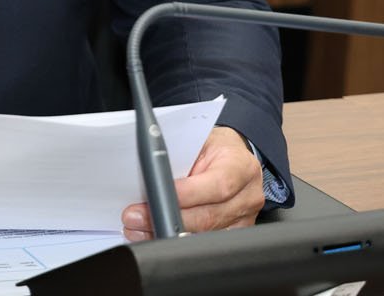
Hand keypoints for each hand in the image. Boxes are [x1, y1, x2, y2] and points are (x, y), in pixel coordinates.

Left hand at [120, 127, 264, 240]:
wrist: (233, 156)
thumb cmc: (215, 147)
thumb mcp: (199, 142)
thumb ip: (182, 159)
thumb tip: (152, 178)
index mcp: (241, 167)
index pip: (217, 186)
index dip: (187, 195)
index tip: (157, 197)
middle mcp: (247, 196)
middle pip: (208, 217)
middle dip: (168, 218)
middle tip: (136, 217)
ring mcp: (244, 219)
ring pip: (204, 233)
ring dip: (167, 231)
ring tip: (139, 227)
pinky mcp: (235, 233)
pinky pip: (205, 241)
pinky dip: (178, 239)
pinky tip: (157, 233)